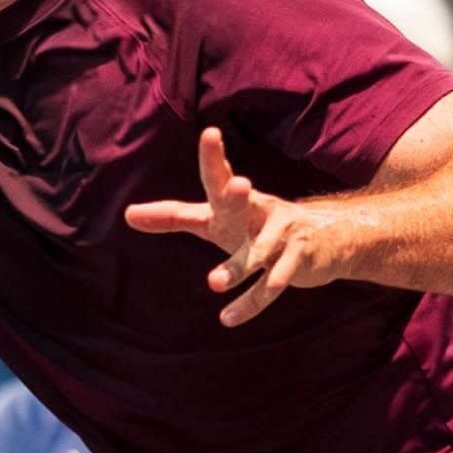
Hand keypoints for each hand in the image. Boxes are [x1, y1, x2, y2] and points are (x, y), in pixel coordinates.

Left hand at [125, 126, 339, 327]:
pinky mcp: (298, 261)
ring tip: (212, 282)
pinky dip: (250, 304)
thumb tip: (127, 215)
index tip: (210, 134)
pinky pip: (272, 285)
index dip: (214, 157)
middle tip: (239, 184)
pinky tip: (227, 318)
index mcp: (236, 199)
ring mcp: (281, 235)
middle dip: (238, 195)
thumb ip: (174, 216)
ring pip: (257, 253)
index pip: (219, 176)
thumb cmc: (255, 226)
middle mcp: (258, 210)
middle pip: (242, 203)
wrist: (325, 241)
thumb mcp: (215, 220)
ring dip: (237, 268)